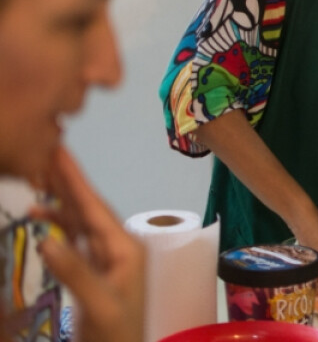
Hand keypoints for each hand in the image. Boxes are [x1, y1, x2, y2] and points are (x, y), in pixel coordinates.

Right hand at [32, 148, 144, 341]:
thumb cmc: (116, 336)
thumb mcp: (99, 305)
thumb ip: (75, 272)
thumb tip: (47, 237)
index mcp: (124, 248)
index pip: (95, 207)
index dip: (74, 179)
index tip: (58, 151)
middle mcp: (118, 247)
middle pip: (88, 207)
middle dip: (67, 180)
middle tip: (45, 151)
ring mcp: (107, 259)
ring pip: (80, 220)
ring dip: (61, 198)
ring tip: (37, 176)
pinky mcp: (95, 271)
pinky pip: (76, 238)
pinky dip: (58, 223)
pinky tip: (41, 215)